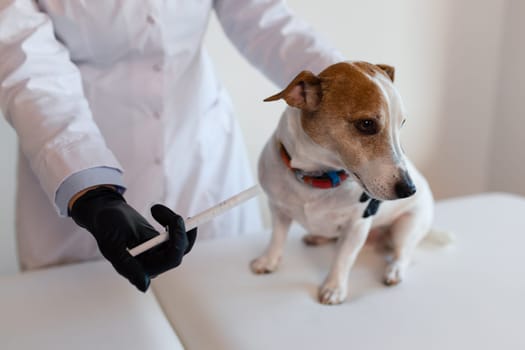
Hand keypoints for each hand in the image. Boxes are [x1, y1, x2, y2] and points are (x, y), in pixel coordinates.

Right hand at [70, 187, 196, 291]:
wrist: (105, 213)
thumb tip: (145, 286)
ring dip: (174, 223)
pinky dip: (172, 221)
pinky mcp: (161, 244)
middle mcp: (151, 264)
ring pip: (181, 242)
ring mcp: (158, 254)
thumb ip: (126, 265)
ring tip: (155, 209)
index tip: (176, 218)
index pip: (170, 259)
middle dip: (180, 231)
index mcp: (140, 268)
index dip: (178, 240)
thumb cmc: (106, 226)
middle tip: (174, 214)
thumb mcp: (112, 243)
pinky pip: (178, 236)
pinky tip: (157, 211)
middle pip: (179, 251)